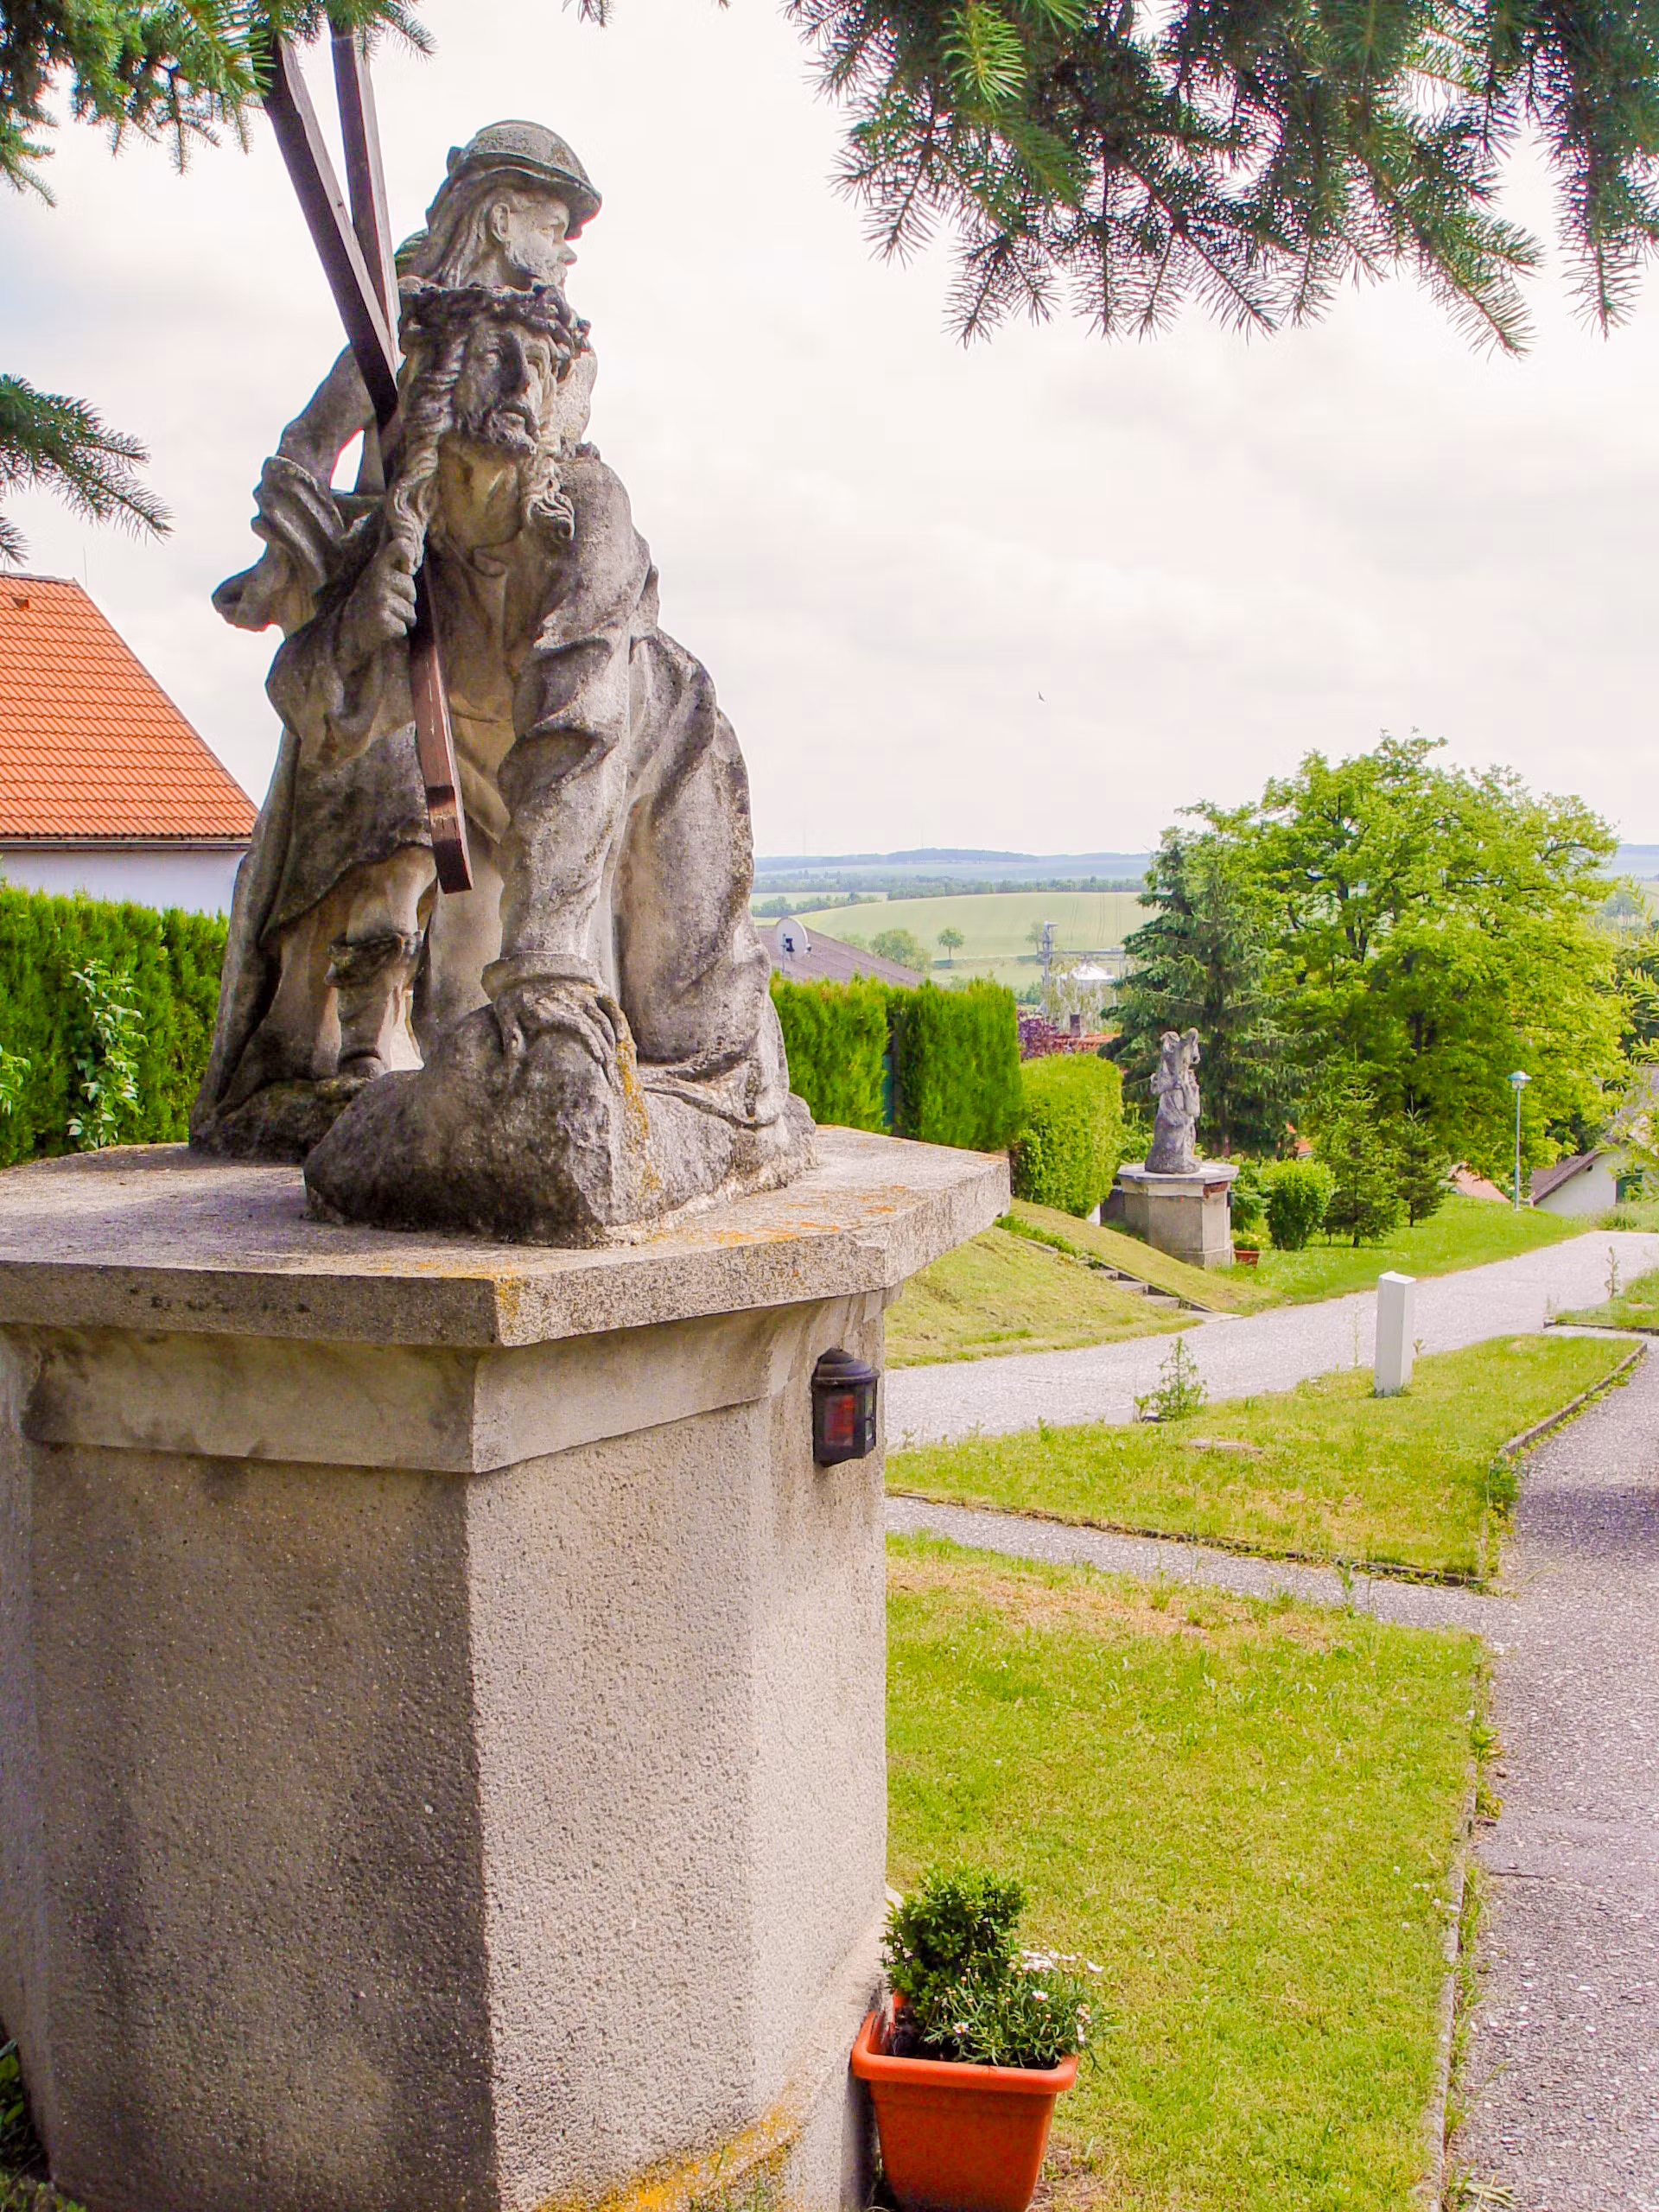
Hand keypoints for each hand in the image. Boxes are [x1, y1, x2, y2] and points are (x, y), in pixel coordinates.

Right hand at [338, 549, 417, 669]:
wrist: (348, 631)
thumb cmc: (368, 603)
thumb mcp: (376, 578)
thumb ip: (392, 564)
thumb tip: (409, 556)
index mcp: (378, 566)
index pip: (398, 548)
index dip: (407, 552)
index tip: (407, 566)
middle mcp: (379, 580)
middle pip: (411, 591)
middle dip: (404, 602)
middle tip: (385, 605)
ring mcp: (381, 599)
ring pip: (410, 613)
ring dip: (401, 619)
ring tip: (384, 616)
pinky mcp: (383, 620)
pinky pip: (403, 628)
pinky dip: (396, 631)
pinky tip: (382, 627)